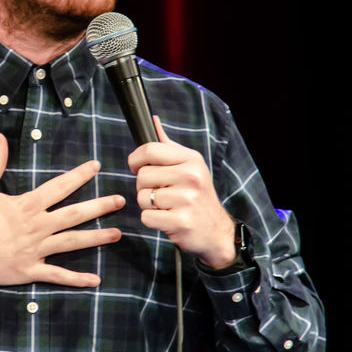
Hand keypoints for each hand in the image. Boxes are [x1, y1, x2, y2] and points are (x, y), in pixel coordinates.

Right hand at [0, 133, 124, 286]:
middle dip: (99, 206)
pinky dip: (76, 280)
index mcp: (27, 205)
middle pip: (74, 214)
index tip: (96, 167)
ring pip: (72, 243)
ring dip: (96, 238)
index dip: (79, 175)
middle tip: (121, 200)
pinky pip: (57, 276)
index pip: (59, 187)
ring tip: (118, 234)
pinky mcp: (29, 270)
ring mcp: (35, 250)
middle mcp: (37, 226)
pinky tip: (95, 280)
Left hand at [128, 116, 238, 268]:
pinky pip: (146, 217)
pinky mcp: (181, 221)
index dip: (136, 159)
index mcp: (191, 159)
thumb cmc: (197, 195)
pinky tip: (167, 219)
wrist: (216, 231)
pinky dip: (152, 220)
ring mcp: (187, 199)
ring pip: (142, 197)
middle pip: (142, 176)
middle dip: (145, 187)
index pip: (150, 150)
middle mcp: (191, 176)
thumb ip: (167, 145)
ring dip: (148, 205)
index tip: (137, 167)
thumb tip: (153, 121)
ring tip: (167, 206)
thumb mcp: (189, 165)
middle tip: (161, 193)